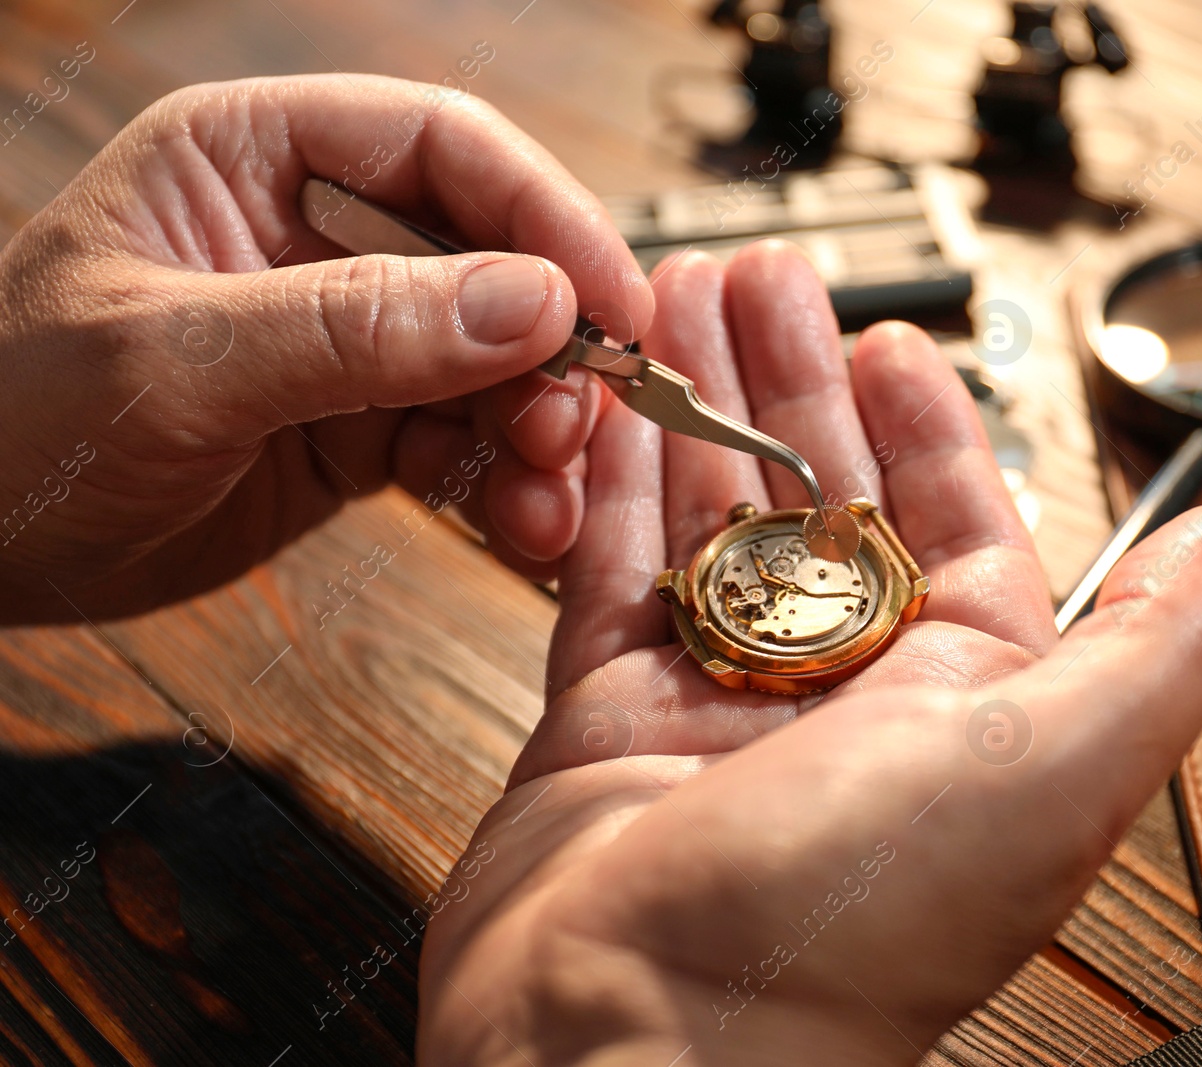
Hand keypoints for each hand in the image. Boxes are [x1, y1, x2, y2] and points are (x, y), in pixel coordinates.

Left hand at [0, 74, 652, 621]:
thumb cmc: (11, 415)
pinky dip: (505, 485)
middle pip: (495, 261)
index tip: (615, 303)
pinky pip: (465, 443)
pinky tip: (520, 526)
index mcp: (261, 156)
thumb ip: (356, 327)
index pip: (447, 148)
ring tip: (547, 500)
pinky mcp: (356, 431)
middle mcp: (320, 237)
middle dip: (554, 345)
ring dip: (541, 430)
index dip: (547, 216)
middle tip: (578, 422)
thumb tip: (536, 301)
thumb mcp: (179, 360)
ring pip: (496, 364)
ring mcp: (345, 339)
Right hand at [415, 242, 1201, 1065]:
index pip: (955, 524)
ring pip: (713, 517)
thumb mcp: (1051, 764)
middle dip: (791, 383)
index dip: (925, 422)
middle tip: (757, 281)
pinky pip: (612, 566)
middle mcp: (844, 699)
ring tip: (673, 303)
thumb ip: (1156, 648)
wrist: (636, 1040)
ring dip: (697, 406)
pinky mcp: (611, 712)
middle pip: (822, 499)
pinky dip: (609, 477)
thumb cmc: (848, 928)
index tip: (884, 337)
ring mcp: (722, 700)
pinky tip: (605, 401)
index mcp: (962, 702)